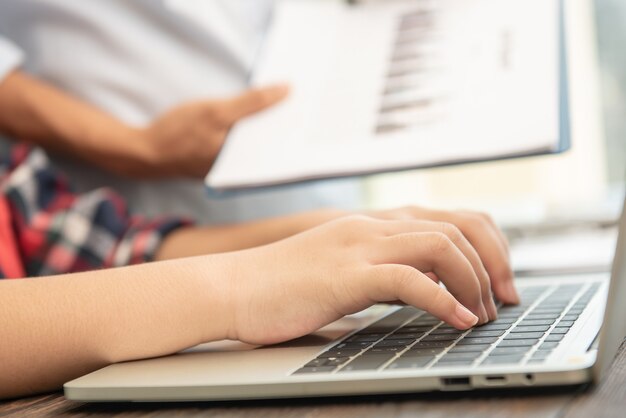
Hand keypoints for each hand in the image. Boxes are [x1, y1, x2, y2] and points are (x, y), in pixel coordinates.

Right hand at [136, 85, 288, 177]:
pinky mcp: (223, 163)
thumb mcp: (215, 112)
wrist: (146, 153)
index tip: (310, 105)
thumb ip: (251, 103)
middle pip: (272, 144)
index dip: (295, 124)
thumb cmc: (178, 133)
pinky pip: (245, 143)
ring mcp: (232, 168)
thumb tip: (284, 91)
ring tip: (285, 102)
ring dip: (270, 123)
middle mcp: (242, 171)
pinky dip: (252, 128)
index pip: (280, 144)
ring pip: (259, 143)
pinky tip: (258, 112)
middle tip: (302, 99)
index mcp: (245, 164)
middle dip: (286, 122)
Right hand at [222, 215, 515, 345]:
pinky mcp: (345, 276)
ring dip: (473, 282)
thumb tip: (426, 290)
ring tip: (480, 315)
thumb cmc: (282, 286)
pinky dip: (442, 300)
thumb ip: (382, 270)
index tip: (500, 283)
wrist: (231, 288)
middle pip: (457, 226)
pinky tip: (456, 322)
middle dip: (493, 264)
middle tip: (504, 301)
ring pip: (441, 246)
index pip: (450, 217)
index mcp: (373, 225)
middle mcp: (371, 227)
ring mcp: (358, 247)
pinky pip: (409, 280)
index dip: (488, 247)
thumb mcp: (342, 270)